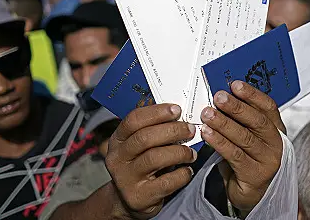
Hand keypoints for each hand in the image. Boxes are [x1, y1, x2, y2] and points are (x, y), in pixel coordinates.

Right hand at [105, 104, 197, 218]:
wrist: (130, 200)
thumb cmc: (141, 166)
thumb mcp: (140, 146)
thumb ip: (153, 130)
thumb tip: (179, 112)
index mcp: (117, 140)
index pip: (133, 120)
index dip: (156, 112)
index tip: (177, 109)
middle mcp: (118, 158)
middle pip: (145, 138)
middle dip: (172, 131)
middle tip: (190, 129)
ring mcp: (126, 178)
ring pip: (155, 158)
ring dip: (179, 152)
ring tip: (191, 153)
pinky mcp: (140, 196)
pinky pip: (166, 182)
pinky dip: (182, 174)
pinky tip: (187, 170)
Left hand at [200, 81, 284, 212]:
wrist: (253, 195)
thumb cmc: (248, 161)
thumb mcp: (249, 138)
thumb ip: (240, 120)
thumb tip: (220, 97)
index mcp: (276, 130)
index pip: (268, 107)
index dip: (252, 95)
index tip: (235, 84)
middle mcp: (276, 144)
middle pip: (257, 121)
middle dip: (236, 107)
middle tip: (218, 97)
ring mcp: (267, 161)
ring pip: (244, 138)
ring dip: (224, 123)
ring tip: (207, 114)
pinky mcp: (254, 175)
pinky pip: (234, 155)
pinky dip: (219, 142)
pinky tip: (207, 134)